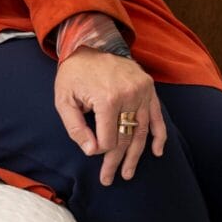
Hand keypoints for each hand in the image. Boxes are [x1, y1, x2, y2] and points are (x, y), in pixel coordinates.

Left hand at [54, 46, 165, 184]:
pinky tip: (156, 152)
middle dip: (117, 162)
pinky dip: (158, 135)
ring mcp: (142, 91)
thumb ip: (75, 128)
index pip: (108, 139)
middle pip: (125, 138)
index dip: (100, 151)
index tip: (93, 154)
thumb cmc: (74, 73)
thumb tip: (91, 151)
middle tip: (109, 179)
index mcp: (107, 99)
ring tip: (129, 173)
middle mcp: (128, 95)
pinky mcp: (149, 88)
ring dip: (136, 155)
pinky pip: (156, 116)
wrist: (90, 42)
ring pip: (141, 131)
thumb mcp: (64, 99)